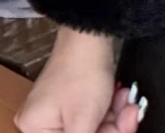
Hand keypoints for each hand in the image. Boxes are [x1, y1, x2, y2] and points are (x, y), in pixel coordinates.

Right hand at [17, 28, 136, 132]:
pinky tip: (121, 99)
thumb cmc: (81, 80)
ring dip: (116, 122)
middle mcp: (41, 123)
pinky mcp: (71, 104)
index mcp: (34, 129)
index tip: (116, 129)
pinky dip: (111, 113)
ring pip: (95, 132)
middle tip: (129, 115)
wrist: (88, 41)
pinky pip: (95, 120)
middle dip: (113, 131)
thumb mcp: (83, 124)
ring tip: (127, 103)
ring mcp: (56, 113)